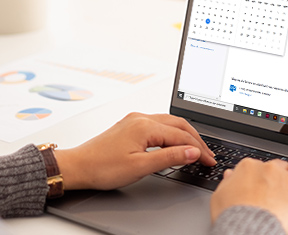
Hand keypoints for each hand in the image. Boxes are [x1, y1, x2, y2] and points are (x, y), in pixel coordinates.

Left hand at [53, 112, 215, 190]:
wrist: (78, 166)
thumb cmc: (102, 167)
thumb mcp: (140, 167)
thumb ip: (169, 158)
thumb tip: (192, 152)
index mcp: (145, 126)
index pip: (182, 136)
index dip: (199, 149)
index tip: (209, 160)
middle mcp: (141, 118)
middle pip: (178, 125)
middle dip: (196, 139)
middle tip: (208, 155)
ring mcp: (135, 120)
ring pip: (169, 123)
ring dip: (185, 135)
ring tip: (196, 149)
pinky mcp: (130, 126)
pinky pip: (158, 125)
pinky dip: (172, 133)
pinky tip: (175, 142)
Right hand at [211, 158, 287, 234]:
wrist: (245, 229)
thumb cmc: (231, 216)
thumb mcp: (220, 196)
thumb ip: (228, 183)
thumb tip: (230, 175)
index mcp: (249, 168)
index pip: (261, 165)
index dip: (266, 173)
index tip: (268, 179)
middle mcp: (270, 170)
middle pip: (283, 166)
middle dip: (287, 172)